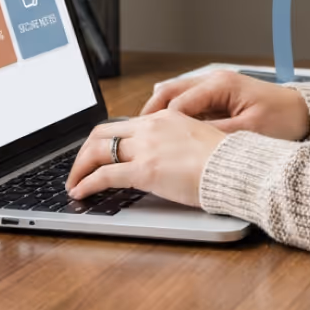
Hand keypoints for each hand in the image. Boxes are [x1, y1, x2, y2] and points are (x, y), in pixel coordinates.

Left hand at [65, 110, 224, 207]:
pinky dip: (86, 184)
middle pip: (103, 132)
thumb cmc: (224, 159)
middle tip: (79, 168)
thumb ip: (175, 141)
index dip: (105, 140)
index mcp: (165, 117)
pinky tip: (81, 192)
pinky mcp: (144, 170)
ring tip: (74, 182)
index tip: (99, 154)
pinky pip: (104, 175)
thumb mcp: (196, 139)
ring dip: (80, 167)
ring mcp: (146, 147)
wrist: (235, 167)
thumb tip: (165, 155)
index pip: (124, 124)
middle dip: (84, 151)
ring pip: (97, 150)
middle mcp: (152, 127)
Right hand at [139, 69, 309, 140]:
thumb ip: (214, 136)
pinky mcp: (219, 97)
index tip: (147, 144)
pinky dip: (176, 118)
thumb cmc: (282, 119)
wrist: (304, 113)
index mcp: (219, 85)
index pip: (177, 104)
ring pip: (175, 97)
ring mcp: (215, 87)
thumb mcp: (248, 132)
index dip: (160, 126)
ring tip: (148, 139)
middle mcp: (214, 81)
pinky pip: (189, 104)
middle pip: (169, 94)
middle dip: (150, 115)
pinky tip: (171, 137)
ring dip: (161, 116)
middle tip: (135, 138)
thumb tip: (185, 144)